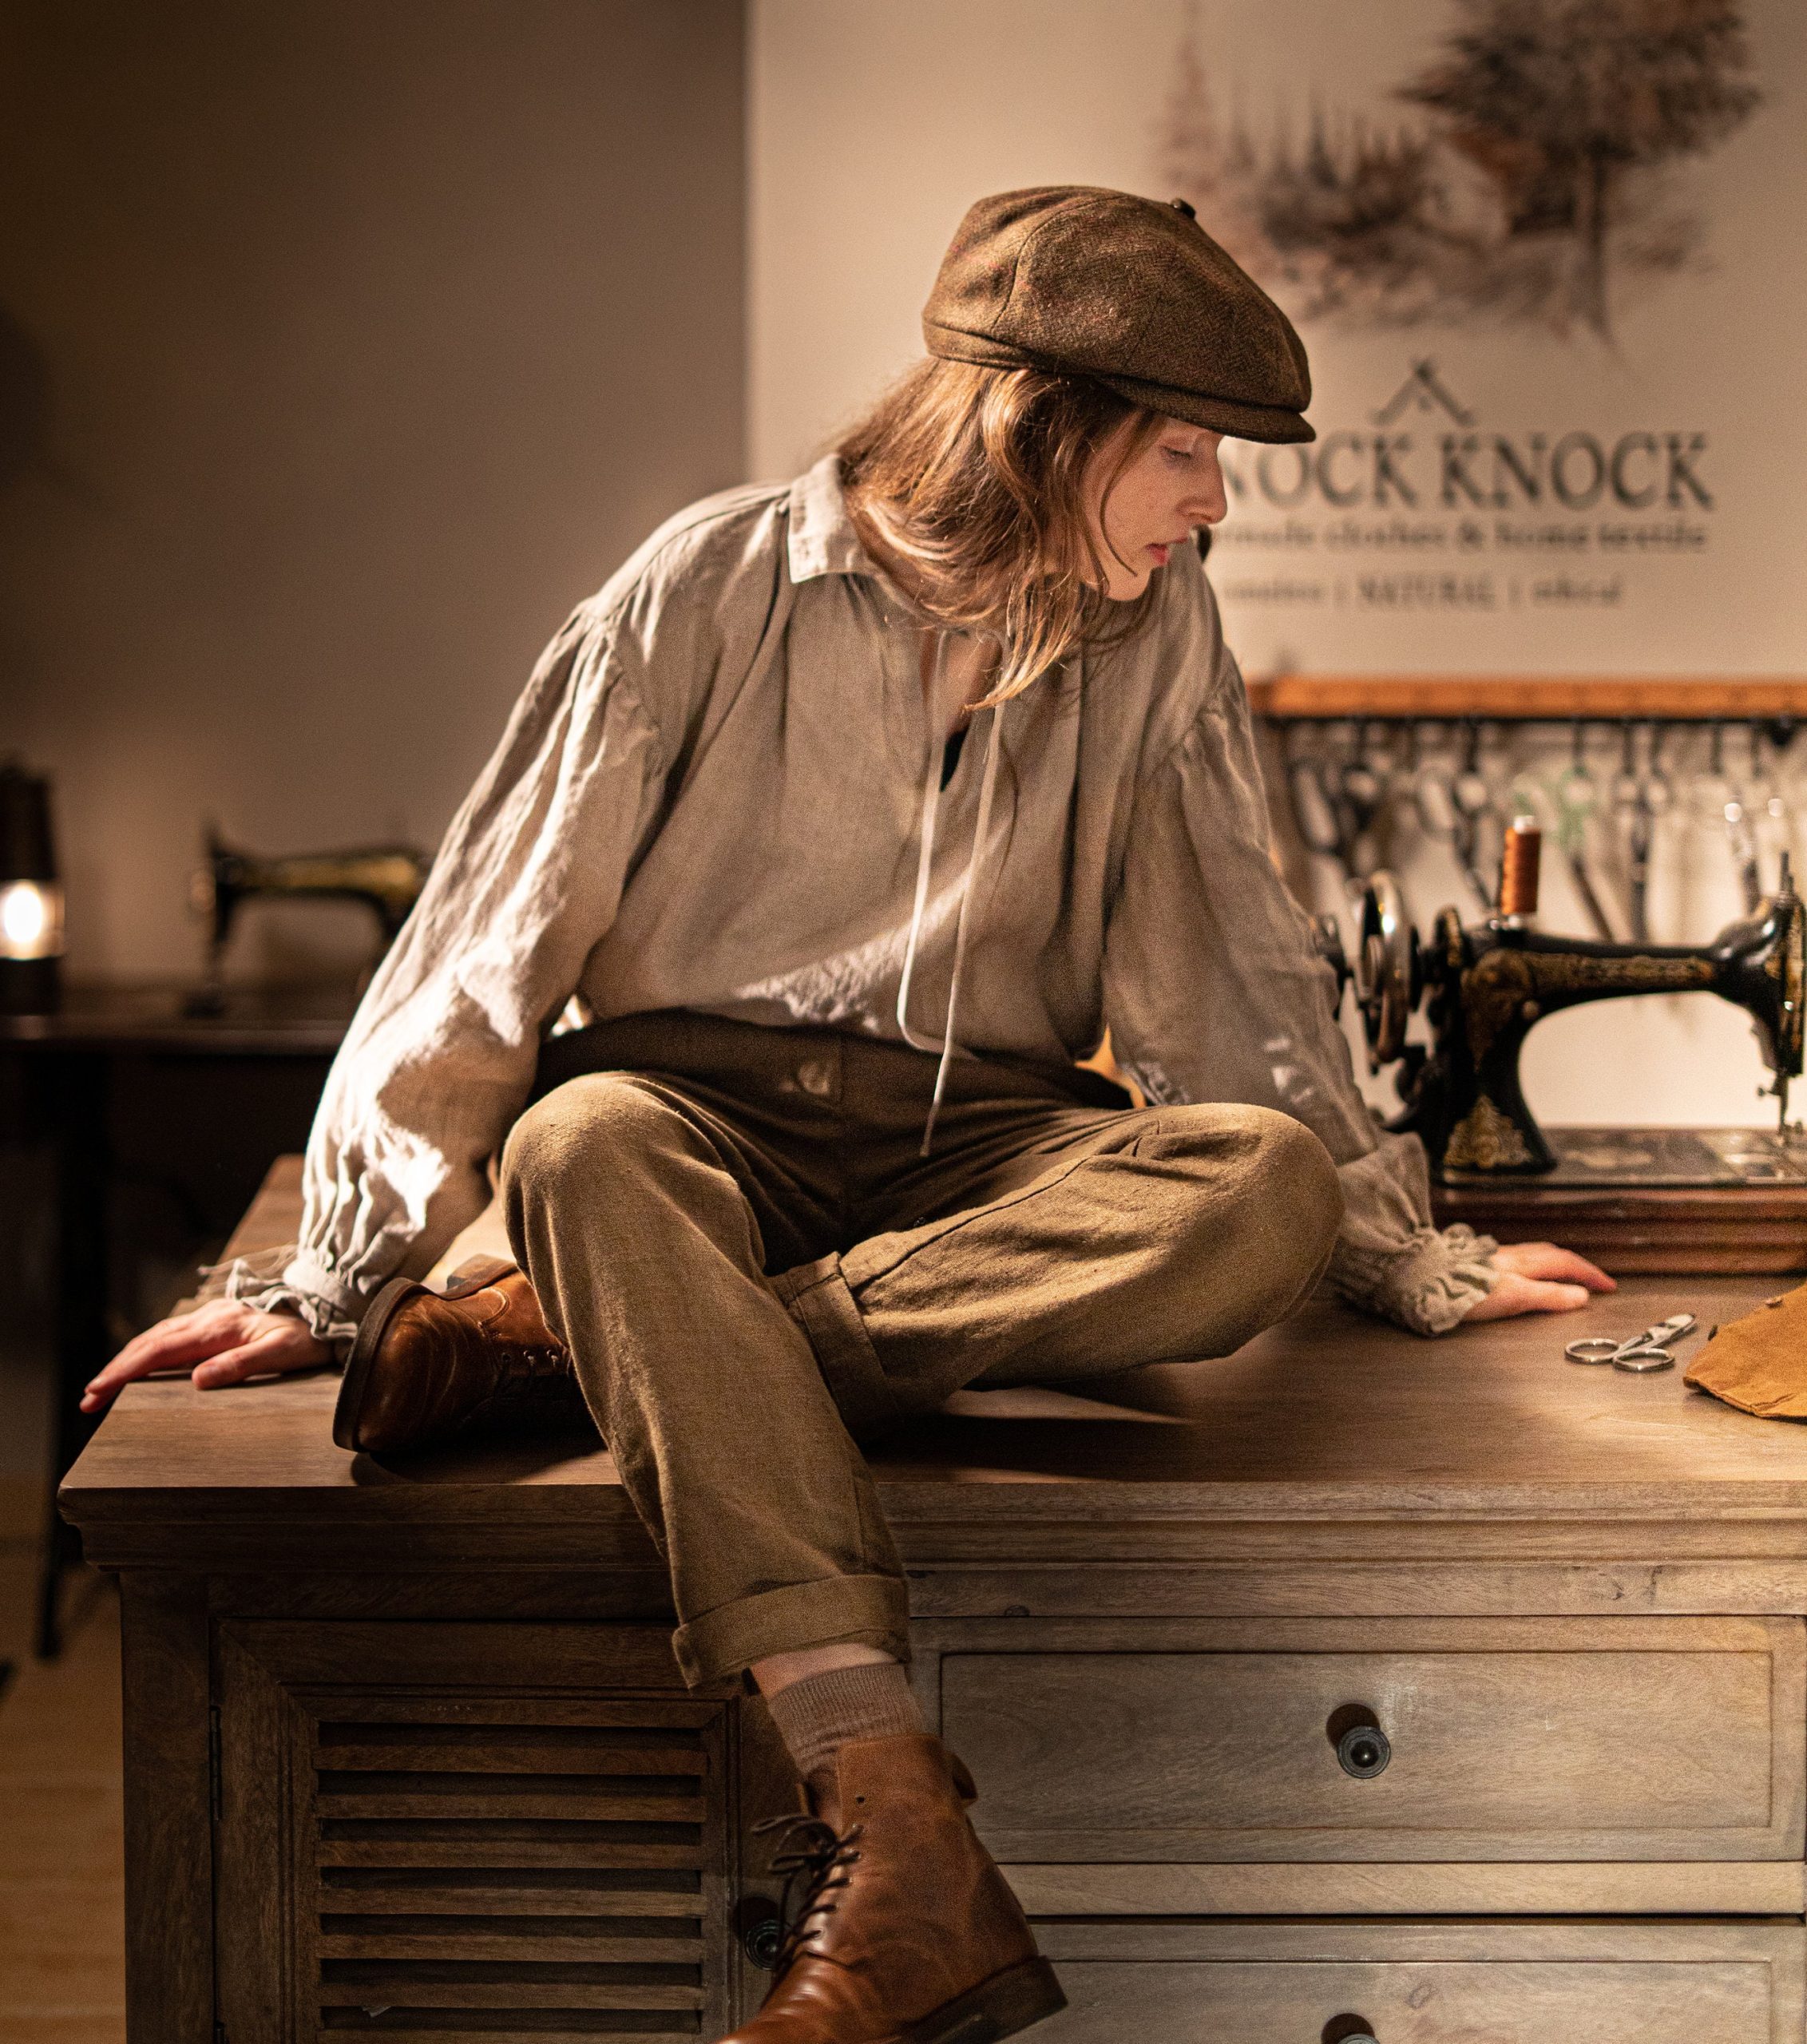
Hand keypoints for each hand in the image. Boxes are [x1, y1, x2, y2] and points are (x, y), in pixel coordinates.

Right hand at [81, 1300, 333, 1412]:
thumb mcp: (283, 1353)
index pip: (160, 1351)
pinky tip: (144, 1362)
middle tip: (89, 1398)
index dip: (125, 1372)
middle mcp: (209, 1317)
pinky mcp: (219, 1320)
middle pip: (151, 1343)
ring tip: (105, 1384)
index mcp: (218, 1327)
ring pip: (159, 1336)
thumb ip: (242, 1364)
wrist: (331, 1307)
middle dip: (116, 1370)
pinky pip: (174, 1334)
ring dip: (130, 1359)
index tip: (98, 1391)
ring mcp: (213, 1316)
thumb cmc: (311, 1335)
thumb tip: (199, 1380)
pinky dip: (150, 1350)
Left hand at [1460, 1240, 1615, 1322]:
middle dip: (1578, 1267)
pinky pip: (1520, 1262)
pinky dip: (1537, 1268)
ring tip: (1568, 1277)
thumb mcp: (1516, 1297)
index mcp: (1525, 1262)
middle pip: (1553, 1256)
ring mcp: (1497, 1259)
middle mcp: (1512, 1256)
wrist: (1427, 1280)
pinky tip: (1529, 1276)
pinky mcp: (1482, 1265)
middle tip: (1595, 1281)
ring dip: (1557, 1265)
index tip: (1609, 1286)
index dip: (1591, 1275)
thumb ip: (1549, 1296)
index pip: (1568, 1264)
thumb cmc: (1466, 1289)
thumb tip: (1580, 1296)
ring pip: (1536, 1256)